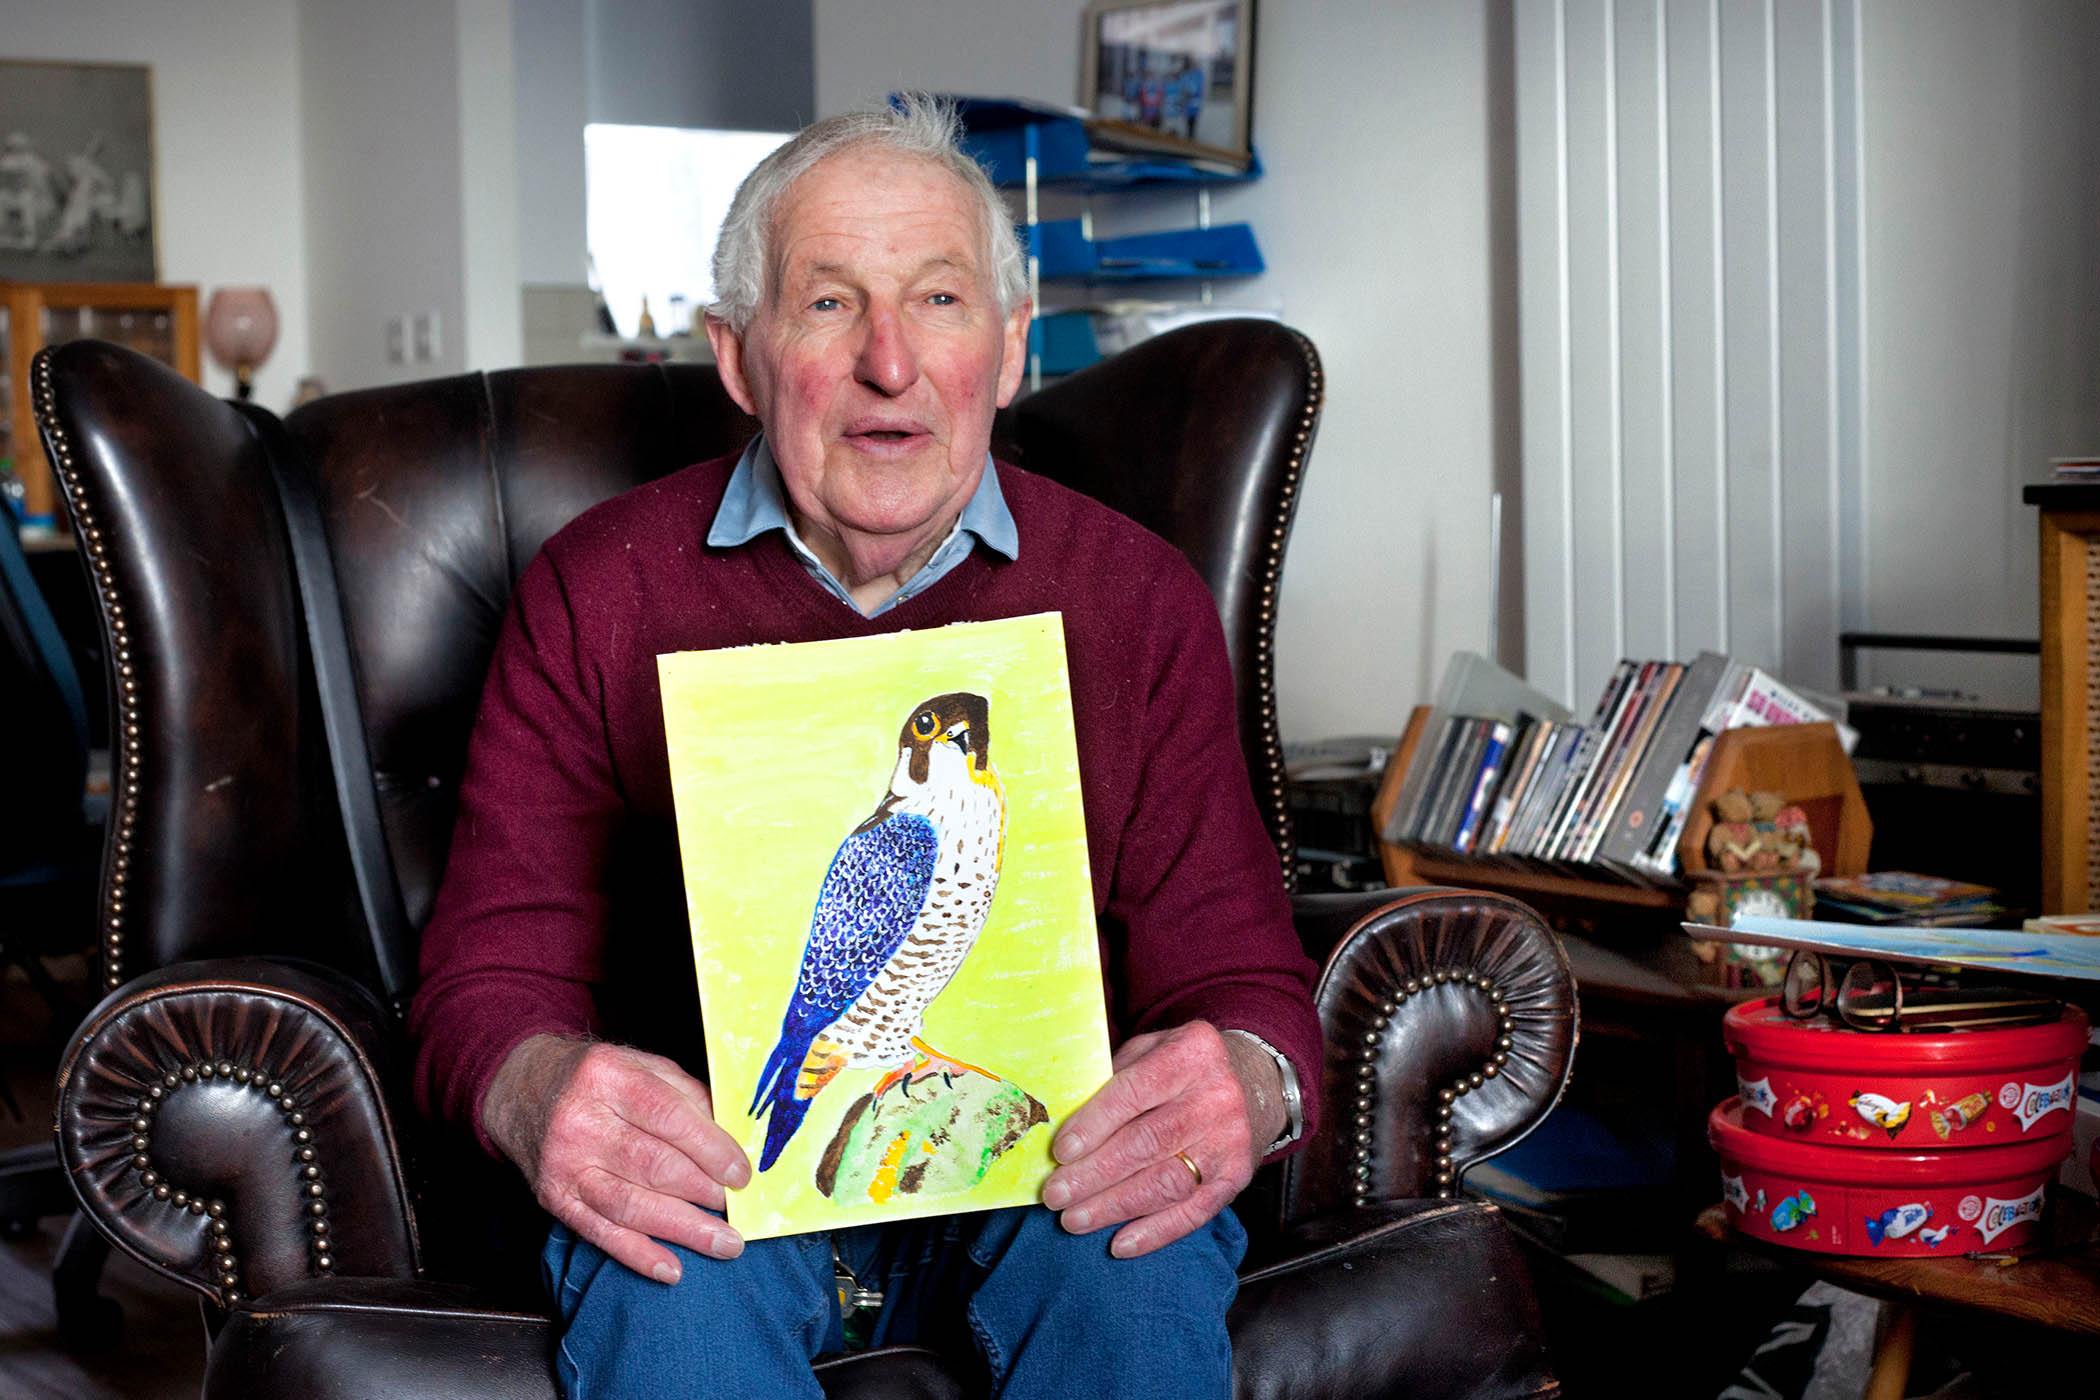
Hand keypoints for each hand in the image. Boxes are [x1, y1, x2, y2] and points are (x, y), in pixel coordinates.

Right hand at [482, 1033, 750, 1282]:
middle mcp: (581, 1122)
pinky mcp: (555, 1199)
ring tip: (724, 1244)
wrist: (523, 1091)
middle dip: (702, 1191)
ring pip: (630, 1205)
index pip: (667, 1115)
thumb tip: (732, 1139)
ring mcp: (565, 1165)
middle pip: (652, 1164)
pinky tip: (673, 1269)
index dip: (710, 1147)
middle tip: (736, 1208)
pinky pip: (601, 1234)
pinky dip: (639, 1256)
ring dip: (683, 1229)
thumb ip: (687, 1095)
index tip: (741, 1173)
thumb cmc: (596, 1079)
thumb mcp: (640, 1065)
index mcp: (608, 1076)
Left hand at [1039, 1021, 1286, 1257]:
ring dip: (1116, 1206)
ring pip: (1168, 1182)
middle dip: (1095, 1174)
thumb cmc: (1181, 1068)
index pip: (1134, 1092)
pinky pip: (1194, 1212)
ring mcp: (1230, 1139)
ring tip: (1075, 1220)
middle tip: (1056, 1195)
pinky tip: (1120, 1243)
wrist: (1252, 1082)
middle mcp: (1217, 1096)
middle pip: (1148, 1142)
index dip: (1094, 1125)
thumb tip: (1061, 1126)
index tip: (1061, 1152)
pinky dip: (1155, 1232)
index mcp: (1190, 1054)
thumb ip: (1112, 1079)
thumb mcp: (1150, 1050)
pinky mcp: (1237, 1176)